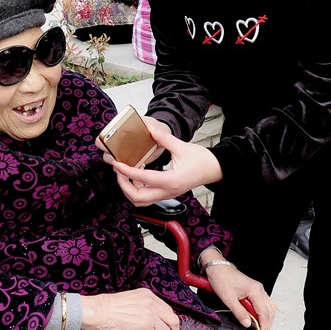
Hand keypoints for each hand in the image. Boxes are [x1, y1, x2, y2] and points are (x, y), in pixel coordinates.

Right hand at [81, 288, 179, 329]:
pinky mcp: (144, 328)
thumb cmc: (107, 307)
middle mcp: (152, 304)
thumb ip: (144, 307)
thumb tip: (153, 322)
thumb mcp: (130, 299)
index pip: (168, 310)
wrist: (96, 311)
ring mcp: (149, 316)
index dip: (170, 324)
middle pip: (174, 321)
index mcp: (149, 295)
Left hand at [102, 117, 221, 205]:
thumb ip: (163, 137)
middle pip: (137, 198)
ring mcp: (166, 195)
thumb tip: (149, 128)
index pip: (143, 179)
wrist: (213, 170)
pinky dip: (136, 188)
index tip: (117, 164)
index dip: (127, 172)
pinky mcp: (166, 194)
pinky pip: (146, 197)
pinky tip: (135, 174)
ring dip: (128, 189)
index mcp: (171, 181)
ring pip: (140, 201)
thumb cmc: (201, 160)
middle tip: (118, 169)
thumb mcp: (182, 146)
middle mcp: (167, 191)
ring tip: (124, 172)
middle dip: (123, 185)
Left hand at [201, 254, 276, 329]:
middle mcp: (259, 289)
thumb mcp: (228, 298)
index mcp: (255, 291)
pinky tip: (256, 317)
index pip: (264, 312)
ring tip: (260, 327)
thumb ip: (239, 312)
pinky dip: (262, 311)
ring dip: (266, 317)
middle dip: (267, 323)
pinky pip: (263, 302)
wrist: (217, 267)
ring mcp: (257, 288)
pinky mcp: (254, 289)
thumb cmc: (221, 279)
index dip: (264, 325)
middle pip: (270, 310)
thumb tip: (248, 324)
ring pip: (268, 306)